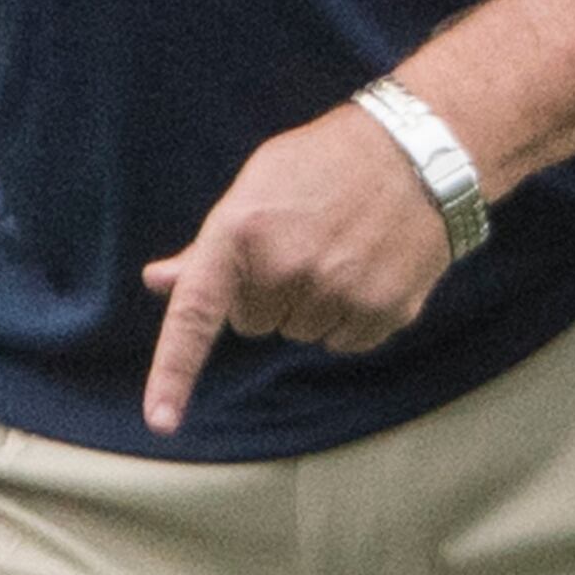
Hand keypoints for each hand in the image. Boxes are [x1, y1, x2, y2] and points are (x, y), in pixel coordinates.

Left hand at [143, 102, 458, 427]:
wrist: (416, 152)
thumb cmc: (325, 164)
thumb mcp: (256, 187)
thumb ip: (209, 247)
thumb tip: (158, 281)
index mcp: (241, 232)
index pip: (196, 314)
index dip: (173, 372)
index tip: (162, 421)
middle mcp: (284, 267)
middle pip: (253, 324)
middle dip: (270, 294)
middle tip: (304, 244)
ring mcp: (335, 293)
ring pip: (301, 334)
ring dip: (314, 304)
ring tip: (342, 250)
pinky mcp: (380, 311)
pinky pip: (344, 341)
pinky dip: (353, 315)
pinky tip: (368, 268)